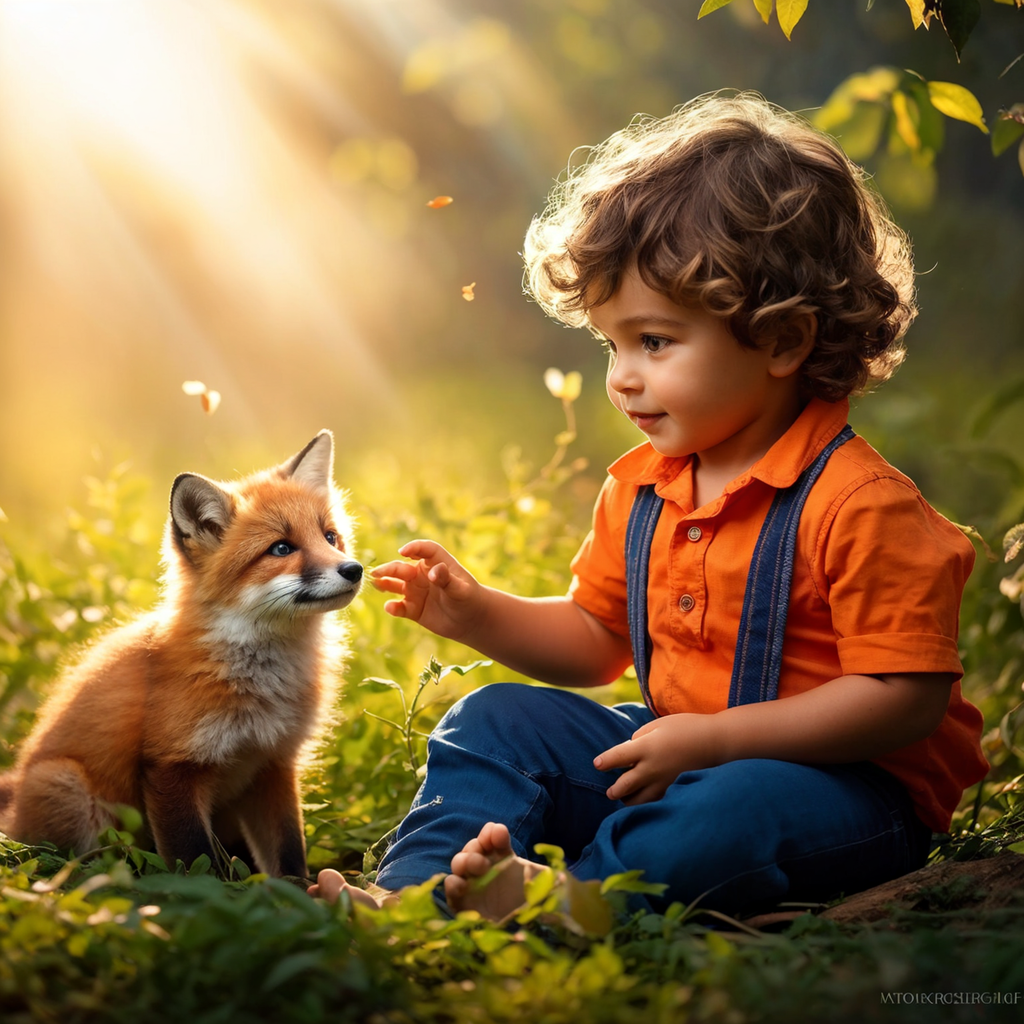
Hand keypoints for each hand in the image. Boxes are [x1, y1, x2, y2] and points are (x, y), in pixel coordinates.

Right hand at [370, 540, 484, 641]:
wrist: (471, 620)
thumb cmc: (469, 598)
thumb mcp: (460, 588)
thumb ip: (447, 579)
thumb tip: (434, 571)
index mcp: (436, 563)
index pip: (424, 550)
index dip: (413, 548)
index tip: (403, 552)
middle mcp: (422, 575)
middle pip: (402, 568)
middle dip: (390, 569)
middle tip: (377, 572)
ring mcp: (416, 591)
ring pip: (395, 585)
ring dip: (384, 583)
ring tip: (375, 583)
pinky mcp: (413, 608)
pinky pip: (399, 607)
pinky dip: (393, 607)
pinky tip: (390, 607)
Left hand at [593, 713, 720, 804]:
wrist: (715, 742)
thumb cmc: (686, 727)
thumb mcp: (658, 724)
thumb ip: (639, 738)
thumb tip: (630, 751)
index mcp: (646, 748)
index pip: (617, 757)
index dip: (604, 762)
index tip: (597, 764)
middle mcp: (652, 767)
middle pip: (625, 786)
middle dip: (614, 791)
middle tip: (609, 792)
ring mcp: (664, 781)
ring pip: (640, 799)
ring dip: (629, 800)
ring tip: (624, 798)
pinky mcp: (674, 788)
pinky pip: (655, 800)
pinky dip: (647, 801)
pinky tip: (644, 799)